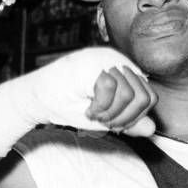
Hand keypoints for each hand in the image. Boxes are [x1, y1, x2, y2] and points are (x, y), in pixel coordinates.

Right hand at [0, 47, 156, 155]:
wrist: (35, 99)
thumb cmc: (68, 105)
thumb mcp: (105, 117)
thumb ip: (128, 120)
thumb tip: (152, 129)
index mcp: (123, 71)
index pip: (149, 96)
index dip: (136, 117)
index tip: (115, 123)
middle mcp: (116, 60)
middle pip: (144, 97)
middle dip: (126, 118)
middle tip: (103, 121)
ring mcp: (104, 59)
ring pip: (130, 94)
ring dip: (112, 115)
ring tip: (93, 114)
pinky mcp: (92, 63)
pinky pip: (111, 90)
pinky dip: (101, 108)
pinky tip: (87, 109)